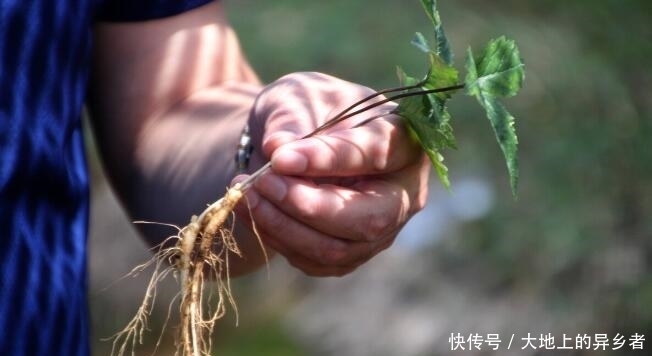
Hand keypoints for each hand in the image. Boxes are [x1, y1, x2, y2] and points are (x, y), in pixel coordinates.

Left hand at [233, 72, 429, 276]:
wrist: (295, 144)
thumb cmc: (307, 110)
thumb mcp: (296, 96)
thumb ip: (290, 118)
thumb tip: (279, 149)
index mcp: (403, 139)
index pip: (375, 153)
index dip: (328, 159)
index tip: (279, 158)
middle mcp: (403, 192)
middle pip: (369, 218)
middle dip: (308, 206)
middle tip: (261, 181)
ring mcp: (382, 229)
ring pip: (338, 248)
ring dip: (284, 225)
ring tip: (245, 192)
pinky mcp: (352, 252)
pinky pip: (316, 262)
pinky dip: (279, 239)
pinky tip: (253, 210)